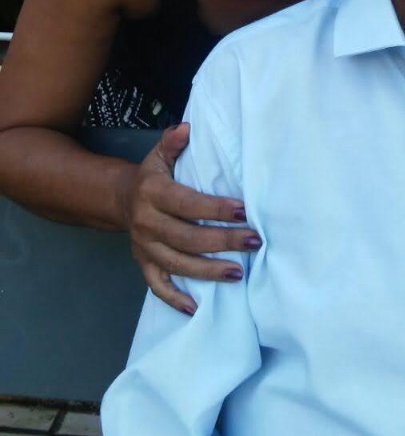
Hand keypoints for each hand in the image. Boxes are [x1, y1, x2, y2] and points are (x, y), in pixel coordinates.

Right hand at [125, 123, 260, 313]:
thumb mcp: (159, 156)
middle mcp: (147, 223)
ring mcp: (144, 247)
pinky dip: (174, 298)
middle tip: (253, 242)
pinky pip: (157, 286)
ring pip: (177, 264)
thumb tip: (186, 128)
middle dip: (223, 242)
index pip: (188, 204)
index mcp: (153, 194)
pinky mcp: (144, 264)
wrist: (120, 200)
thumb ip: (172, 142)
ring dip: (208, 272)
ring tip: (238, 273)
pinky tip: (196, 308)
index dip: (215, 209)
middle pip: (187, 237)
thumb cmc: (152, 177)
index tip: (243, 211)